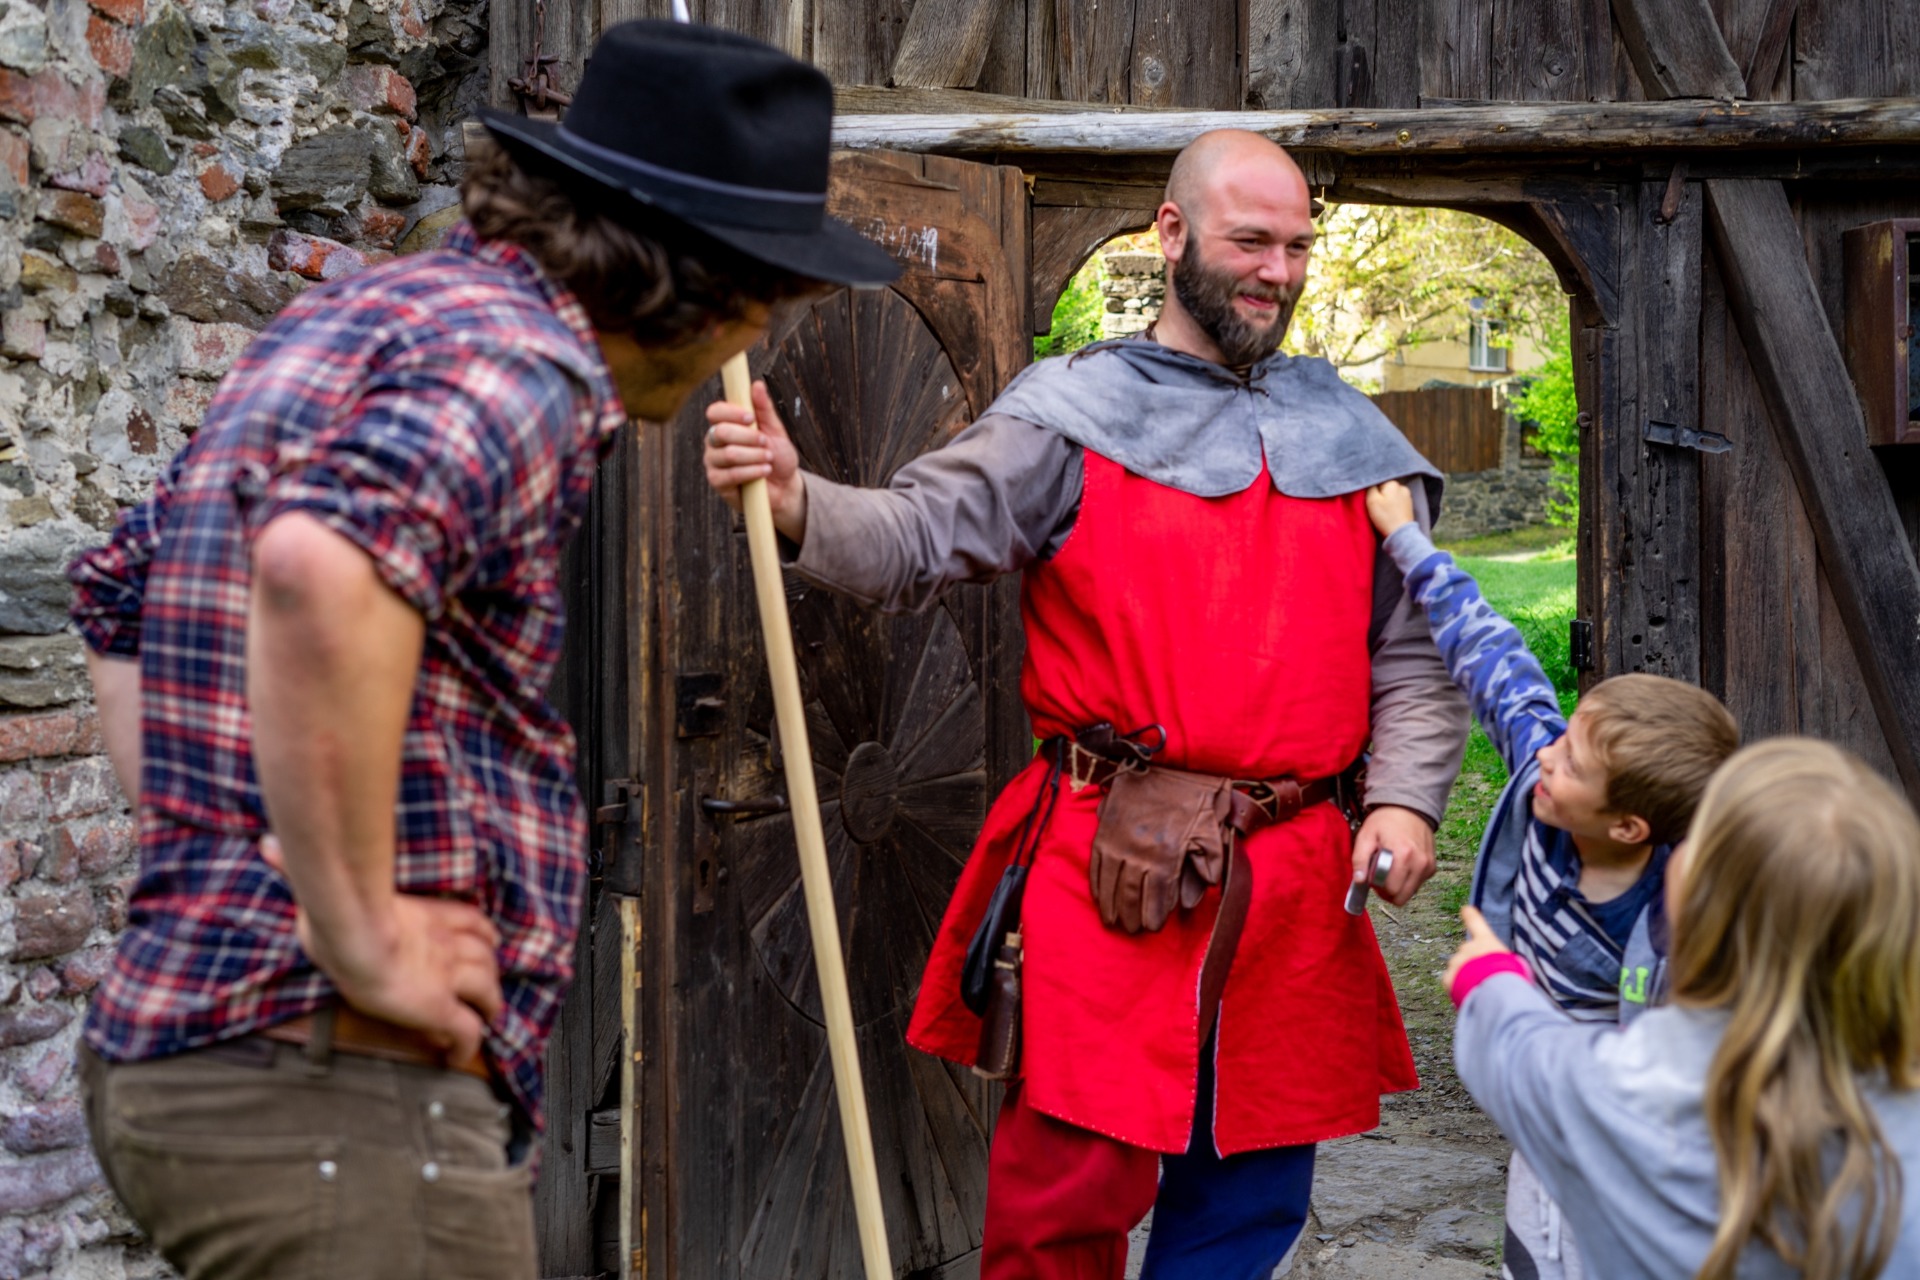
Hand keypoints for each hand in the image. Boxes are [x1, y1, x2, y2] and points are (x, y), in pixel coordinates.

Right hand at [260, 836, 502, 1065]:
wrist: (352, 936)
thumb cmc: (337, 908)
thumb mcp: (327, 883)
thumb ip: (301, 866)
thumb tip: (266, 843)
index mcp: (426, 915)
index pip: (470, 920)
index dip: (482, 933)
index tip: (485, 941)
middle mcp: (445, 944)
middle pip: (487, 954)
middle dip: (490, 968)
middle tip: (487, 983)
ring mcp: (446, 976)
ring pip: (487, 990)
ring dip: (489, 1004)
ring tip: (486, 1017)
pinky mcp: (440, 1008)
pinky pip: (467, 1032)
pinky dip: (466, 1046)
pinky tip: (455, 1057)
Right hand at [704, 379, 806, 536]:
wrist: (784, 487)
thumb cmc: (777, 456)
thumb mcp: (774, 430)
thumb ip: (764, 408)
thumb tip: (756, 384)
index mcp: (725, 424)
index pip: (715, 412)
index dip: (731, 412)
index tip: (751, 417)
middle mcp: (714, 441)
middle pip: (720, 432)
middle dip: (748, 437)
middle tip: (766, 443)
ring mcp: (713, 462)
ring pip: (728, 454)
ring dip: (754, 456)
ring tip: (769, 459)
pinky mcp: (717, 482)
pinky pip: (730, 474)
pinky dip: (752, 471)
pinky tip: (764, 471)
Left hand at [1351, 804, 1435, 906]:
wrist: (1409, 807)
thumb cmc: (1385, 821)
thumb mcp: (1366, 836)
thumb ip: (1360, 859)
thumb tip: (1359, 881)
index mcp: (1403, 855)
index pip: (1391, 890)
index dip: (1378, 887)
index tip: (1373, 875)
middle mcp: (1419, 863)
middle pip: (1402, 897)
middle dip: (1388, 891)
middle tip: (1379, 875)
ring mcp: (1428, 866)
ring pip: (1410, 892)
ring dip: (1398, 886)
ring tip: (1390, 868)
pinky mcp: (1431, 867)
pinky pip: (1417, 884)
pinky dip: (1407, 880)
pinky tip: (1401, 865)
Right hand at [1365, 480, 1415, 537]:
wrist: (1400, 533)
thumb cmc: (1385, 516)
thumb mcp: (1371, 500)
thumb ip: (1370, 488)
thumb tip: (1371, 483)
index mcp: (1393, 483)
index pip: (1378, 481)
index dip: (1373, 491)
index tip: (1371, 500)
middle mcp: (1402, 486)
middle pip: (1386, 488)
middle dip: (1381, 495)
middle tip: (1377, 506)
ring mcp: (1408, 496)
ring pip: (1392, 494)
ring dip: (1388, 500)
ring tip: (1385, 510)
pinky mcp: (1410, 505)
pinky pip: (1398, 501)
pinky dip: (1394, 505)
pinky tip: (1391, 512)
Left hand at [1443, 905, 1511, 989]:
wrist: (1494, 991)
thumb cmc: (1509, 977)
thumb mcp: (1513, 964)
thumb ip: (1502, 959)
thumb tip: (1501, 964)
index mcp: (1486, 941)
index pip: (1476, 923)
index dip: (1471, 915)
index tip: (1465, 909)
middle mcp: (1468, 948)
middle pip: (1467, 953)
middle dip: (1472, 962)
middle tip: (1485, 976)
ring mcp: (1456, 962)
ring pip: (1459, 968)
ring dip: (1465, 976)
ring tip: (1480, 988)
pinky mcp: (1448, 977)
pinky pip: (1451, 981)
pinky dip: (1457, 987)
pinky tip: (1470, 993)